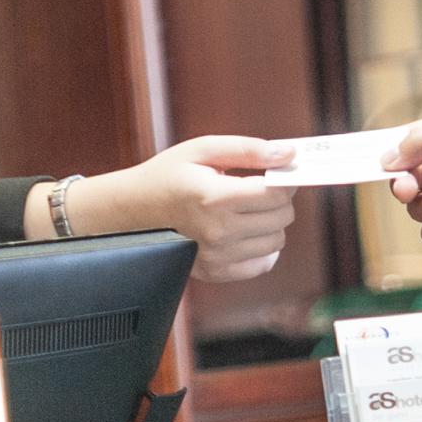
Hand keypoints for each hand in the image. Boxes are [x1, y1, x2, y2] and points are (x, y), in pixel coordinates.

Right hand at [71, 136, 297, 281]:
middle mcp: (218, 232)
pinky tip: (244, 231)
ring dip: (271, 223)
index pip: (276, 194)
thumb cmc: (168, 175)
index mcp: (215, 197)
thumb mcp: (203, 150)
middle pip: (281, 218)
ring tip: (248, 209)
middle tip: (261, 188)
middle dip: (279, 200)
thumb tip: (288, 155)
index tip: (279, 173)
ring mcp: (216, 256)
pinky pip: (262, 264)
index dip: (285, 181)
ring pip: (276, 241)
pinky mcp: (215, 272)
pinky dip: (262, 248)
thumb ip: (248, 150)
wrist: (133, 210)